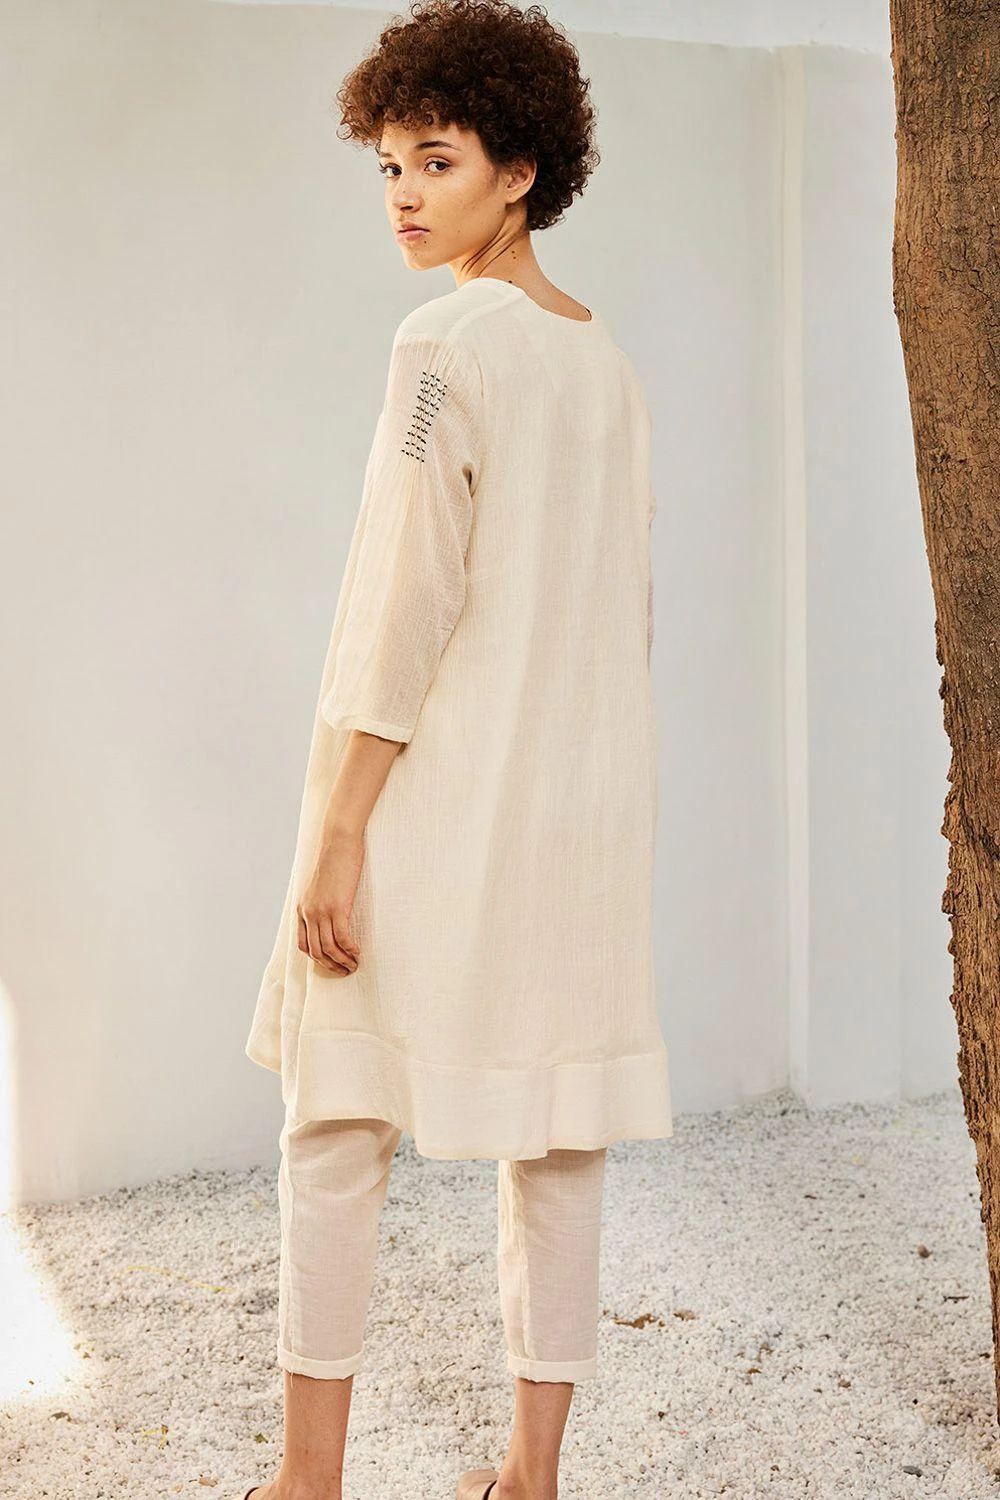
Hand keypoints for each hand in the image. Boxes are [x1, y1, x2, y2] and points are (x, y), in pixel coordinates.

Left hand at [296, 828, 363, 976]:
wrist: (338, 843)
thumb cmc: (334, 861)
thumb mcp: (320, 885)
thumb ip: (320, 901)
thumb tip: (330, 914)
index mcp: (302, 909)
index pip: (303, 944)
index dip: (317, 958)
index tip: (331, 963)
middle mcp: (308, 913)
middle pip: (315, 951)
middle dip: (331, 965)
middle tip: (346, 970)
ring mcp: (321, 911)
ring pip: (328, 948)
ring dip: (342, 960)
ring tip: (354, 965)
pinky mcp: (336, 907)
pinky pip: (342, 937)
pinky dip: (349, 949)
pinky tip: (357, 952)